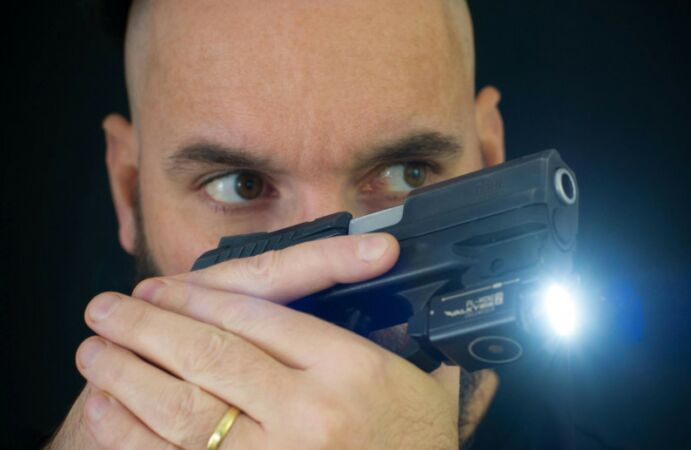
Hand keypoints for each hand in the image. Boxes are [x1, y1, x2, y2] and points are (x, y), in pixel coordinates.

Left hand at [71, 234, 457, 448]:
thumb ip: (383, 328)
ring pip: (183, 407)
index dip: (198, 297)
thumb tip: (351, 271)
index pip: (259, 316)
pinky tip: (105, 408)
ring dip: (127, 373)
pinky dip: (132, 434)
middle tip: (105, 307)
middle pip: (212, 354)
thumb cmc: (416, 439)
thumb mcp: (420, 377)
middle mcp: (311, 413)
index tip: (160, 287)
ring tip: (94, 349)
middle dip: (147, 326)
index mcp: (351, 369)